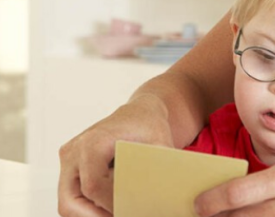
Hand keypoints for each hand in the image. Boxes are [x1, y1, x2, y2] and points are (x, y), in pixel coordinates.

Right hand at [57, 95, 174, 216]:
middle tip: (120, 216)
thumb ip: (159, 169)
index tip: (131, 210)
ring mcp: (68, 159)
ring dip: (89, 214)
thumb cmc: (148, 126)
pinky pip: (72, 195)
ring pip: (68, 202)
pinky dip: (88, 207)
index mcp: (93, 141)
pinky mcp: (69, 167)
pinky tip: (112, 206)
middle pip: (70, 200)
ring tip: (118, 213)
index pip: (93, 186)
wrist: (139, 114)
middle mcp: (74, 150)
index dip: (110, 205)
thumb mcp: (160, 144)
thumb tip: (161, 196)